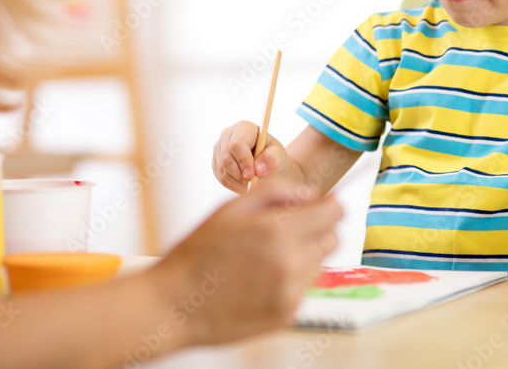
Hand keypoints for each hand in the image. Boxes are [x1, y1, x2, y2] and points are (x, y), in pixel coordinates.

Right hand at [153, 177, 341, 344]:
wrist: (173, 306)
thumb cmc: (197, 254)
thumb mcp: (229, 210)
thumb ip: (274, 194)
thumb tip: (308, 193)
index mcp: (277, 231)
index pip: (334, 212)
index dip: (329, 205)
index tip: (319, 206)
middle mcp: (290, 263)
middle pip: (332, 239)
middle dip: (316, 230)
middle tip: (286, 232)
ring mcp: (290, 292)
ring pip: (318, 265)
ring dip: (303, 257)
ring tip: (266, 259)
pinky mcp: (286, 314)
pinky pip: (303, 289)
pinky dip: (290, 282)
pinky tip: (260, 281)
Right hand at [213, 120, 296, 192]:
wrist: (268, 164)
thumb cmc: (273, 156)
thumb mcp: (278, 155)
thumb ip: (272, 159)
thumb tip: (259, 169)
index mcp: (243, 128)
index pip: (237, 144)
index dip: (243, 160)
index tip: (252, 175)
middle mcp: (227, 135)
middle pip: (226, 158)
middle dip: (240, 175)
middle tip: (253, 184)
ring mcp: (219, 149)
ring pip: (222, 170)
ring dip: (238, 182)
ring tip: (253, 185)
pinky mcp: (216, 163)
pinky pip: (221, 178)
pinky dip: (233, 185)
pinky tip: (245, 186)